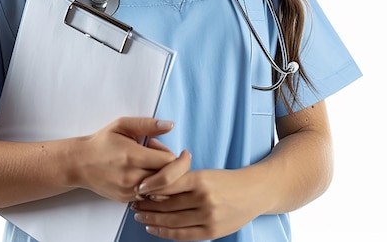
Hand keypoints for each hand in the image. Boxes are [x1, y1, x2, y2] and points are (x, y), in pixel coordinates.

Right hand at [72, 117, 177, 202]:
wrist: (80, 163)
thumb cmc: (102, 142)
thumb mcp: (122, 125)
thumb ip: (147, 124)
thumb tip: (170, 125)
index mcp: (132, 156)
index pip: (169, 163)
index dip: (174, 155)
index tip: (169, 149)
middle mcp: (132, 177)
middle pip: (170, 180)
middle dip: (175, 169)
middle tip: (168, 159)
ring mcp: (129, 191)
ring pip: (162, 192)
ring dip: (166, 180)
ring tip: (154, 165)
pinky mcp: (127, 199)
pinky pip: (151, 197)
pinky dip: (155, 188)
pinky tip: (146, 174)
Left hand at [131, 168, 260, 239]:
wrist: (253, 192)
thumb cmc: (224, 180)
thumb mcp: (203, 171)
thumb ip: (179, 170)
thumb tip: (154, 153)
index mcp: (199, 179)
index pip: (167, 183)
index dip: (149, 187)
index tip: (137, 188)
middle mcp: (203, 198)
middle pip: (167, 204)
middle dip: (147, 205)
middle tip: (133, 204)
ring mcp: (208, 216)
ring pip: (172, 220)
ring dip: (152, 219)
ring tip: (140, 216)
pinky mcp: (212, 231)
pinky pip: (183, 234)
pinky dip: (165, 232)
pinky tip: (154, 229)